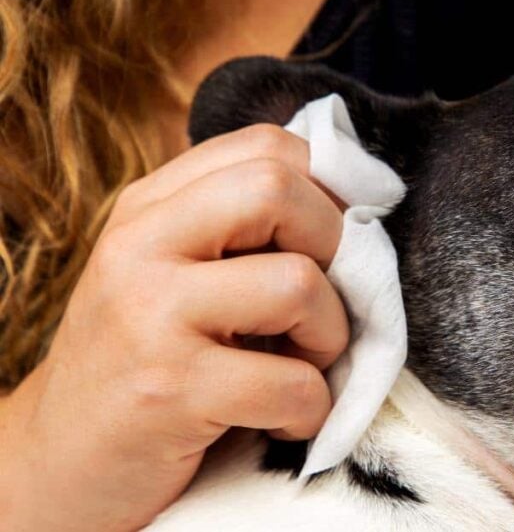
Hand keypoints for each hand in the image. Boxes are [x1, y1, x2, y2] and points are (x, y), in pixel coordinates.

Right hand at [0, 125, 348, 530]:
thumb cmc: (147, 358)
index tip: (344, 236)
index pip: (264, 146)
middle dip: (337, 247)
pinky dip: (312, 410)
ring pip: (298, 283)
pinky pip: (293, 383)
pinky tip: (286, 420)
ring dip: (330, 336)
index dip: (330, 186)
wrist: (63, 458)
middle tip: (322, 303)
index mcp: (149, 208)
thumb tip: (359, 197)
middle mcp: (140, 247)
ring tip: (302, 364)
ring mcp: (150, 316)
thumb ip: (241, 227)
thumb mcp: (174, 271)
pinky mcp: (170, 391)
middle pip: (277, 189)